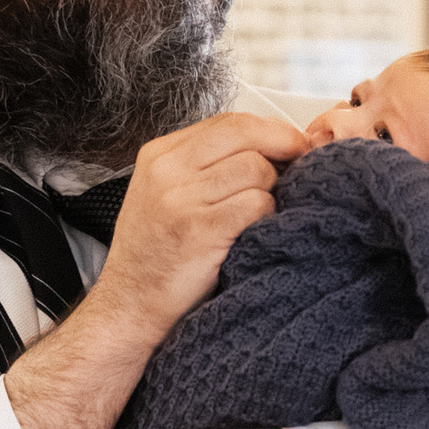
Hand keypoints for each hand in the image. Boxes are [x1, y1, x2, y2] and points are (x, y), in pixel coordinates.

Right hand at [88, 113, 305, 339]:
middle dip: (283, 149)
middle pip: (246, 135)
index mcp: (159, 155)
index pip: (228, 121)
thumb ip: (206, 166)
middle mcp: (167, 170)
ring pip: (257, 169)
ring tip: (256, 216)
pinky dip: (267, 216)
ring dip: (270, 192)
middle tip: (298, 169)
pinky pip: (257, 204)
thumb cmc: (156, 255)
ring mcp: (181, 199)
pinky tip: (253, 233)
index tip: (293, 145)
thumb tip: (274, 144)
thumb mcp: (166, 195)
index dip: (270, 130)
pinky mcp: (200, 230)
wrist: (129, 307)